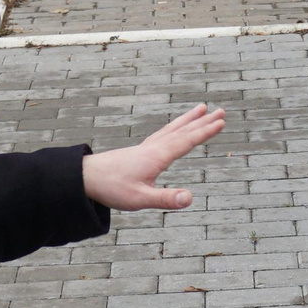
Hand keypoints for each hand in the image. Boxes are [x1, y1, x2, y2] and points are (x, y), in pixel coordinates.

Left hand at [82, 104, 227, 211]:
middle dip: (203, 122)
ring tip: (201, 109)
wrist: (85, 178)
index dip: (205, 132)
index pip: (186, 141)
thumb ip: (165, 199)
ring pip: (172, 129)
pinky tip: (175, 129)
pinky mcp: (139, 151)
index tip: (222, 121)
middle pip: (183, 131)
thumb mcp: (140, 199)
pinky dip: (174, 127)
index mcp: (157, 156)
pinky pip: (163, 134)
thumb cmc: (112, 189)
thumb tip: (190, 198)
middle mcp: (153, 147)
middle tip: (221, 111)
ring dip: (189, 120)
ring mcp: (145, 147)